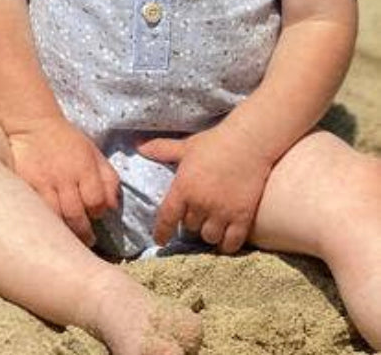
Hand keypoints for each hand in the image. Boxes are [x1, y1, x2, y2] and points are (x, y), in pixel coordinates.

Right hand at [8, 116, 119, 245]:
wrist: (33, 125)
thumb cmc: (67, 141)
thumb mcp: (93, 152)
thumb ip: (108, 178)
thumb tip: (113, 207)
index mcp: (84, 167)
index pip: (96, 201)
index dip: (98, 212)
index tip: (95, 215)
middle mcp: (64, 176)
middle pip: (76, 215)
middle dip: (84, 232)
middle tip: (87, 240)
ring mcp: (43, 182)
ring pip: (55, 217)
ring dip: (64, 232)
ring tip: (68, 239)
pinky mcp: (25, 184)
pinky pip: (36, 210)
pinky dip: (44, 220)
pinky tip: (48, 227)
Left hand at [138, 124, 272, 253]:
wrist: (248, 143)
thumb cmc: (214, 143)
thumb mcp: (185, 146)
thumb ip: (161, 150)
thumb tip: (138, 146)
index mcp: (183, 188)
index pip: (167, 218)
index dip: (162, 232)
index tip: (160, 241)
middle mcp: (200, 204)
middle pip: (189, 227)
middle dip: (190, 223)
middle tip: (195, 215)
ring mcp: (222, 212)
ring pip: (208, 237)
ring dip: (207, 233)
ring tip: (209, 225)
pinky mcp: (242, 217)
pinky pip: (231, 243)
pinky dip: (226, 245)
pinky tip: (224, 240)